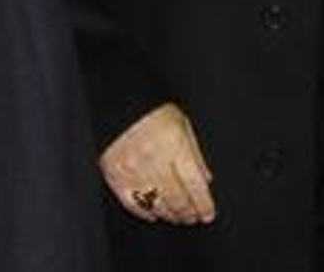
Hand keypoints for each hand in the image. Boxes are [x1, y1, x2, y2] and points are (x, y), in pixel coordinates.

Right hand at [99, 102, 216, 225]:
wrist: (119, 104)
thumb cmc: (154, 111)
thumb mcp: (182, 124)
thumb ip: (195, 154)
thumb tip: (206, 180)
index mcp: (175, 145)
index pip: (194, 183)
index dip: (203, 203)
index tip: (208, 214)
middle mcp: (154, 160)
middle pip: (176, 198)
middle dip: (188, 213)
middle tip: (193, 218)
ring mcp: (133, 170)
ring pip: (156, 204)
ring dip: (170, 215)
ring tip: (178, 217)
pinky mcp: (115, 176)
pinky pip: (132, 203)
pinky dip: (145, 212)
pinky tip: (155, 215)